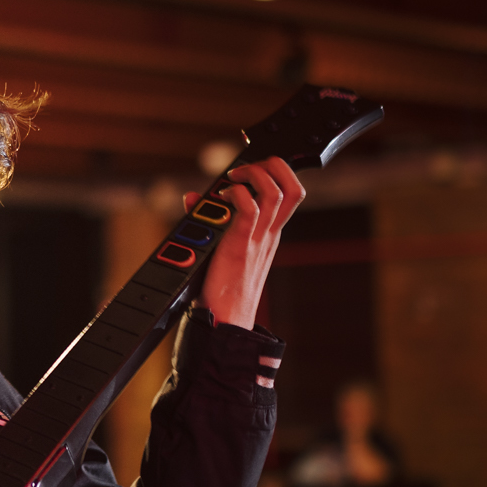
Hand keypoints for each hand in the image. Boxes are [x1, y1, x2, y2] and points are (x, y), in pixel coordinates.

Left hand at [184, 156, 303, 329]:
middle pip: (293, 187)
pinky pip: (249, 209)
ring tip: (231, 179)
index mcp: (269, 233)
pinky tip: (221, 198)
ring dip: (252, 174)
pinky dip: (235, 194)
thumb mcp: (223, 247)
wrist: (227, 321)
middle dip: (273, 165)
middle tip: (244, 169)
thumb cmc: (222, 287)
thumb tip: (193, 198)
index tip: (252, 166)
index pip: (291, 192)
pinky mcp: (241, 245)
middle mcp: (269, 233)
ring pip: (275, 191)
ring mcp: (258, 239)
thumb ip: (212, 219)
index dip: (278, 171)